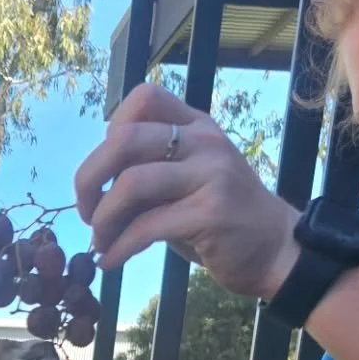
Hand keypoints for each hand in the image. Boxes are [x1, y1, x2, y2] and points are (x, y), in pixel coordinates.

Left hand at [73, 83, 299, 301]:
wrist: (272, 248)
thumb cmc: (217, 218)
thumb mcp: (180, 186)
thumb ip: (143, 176)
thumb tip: (92, 191)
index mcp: (195, 126)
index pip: (142, 98)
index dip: (107, 135)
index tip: (103, 174)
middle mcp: (203, 141)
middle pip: (124, 139)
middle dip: (88, 178)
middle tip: (86, 212)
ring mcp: (211, 173)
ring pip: (131, 183)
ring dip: (103, 219)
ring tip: (100, 241)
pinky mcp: (211, 212)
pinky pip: (146, 227)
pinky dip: (118, 248)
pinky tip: (111, 260)